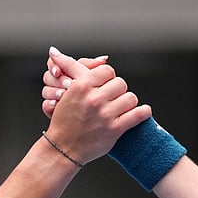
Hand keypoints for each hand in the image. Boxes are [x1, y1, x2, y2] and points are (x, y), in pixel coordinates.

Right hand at [42, 47, 151, 163]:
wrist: (63, 148)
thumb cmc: (65, 119)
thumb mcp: (65, 92)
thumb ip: (69, 70)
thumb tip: (54, 50)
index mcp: (82, 86)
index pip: (107, 71)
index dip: (108, 78)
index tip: (106, 85)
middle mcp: (94, 99)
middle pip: (121, 83)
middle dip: (118, 91)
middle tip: (113, 98)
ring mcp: (105, 115)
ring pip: (130, 98)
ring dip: (129, 103)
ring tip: (123, 107)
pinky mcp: (114, 130)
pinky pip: (138, 115)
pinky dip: (143, 112)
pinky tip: (142, 112)